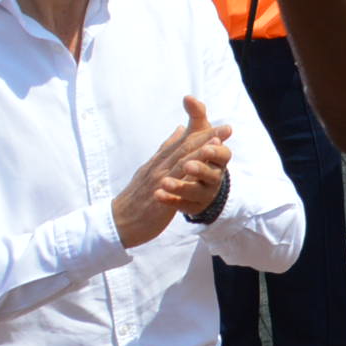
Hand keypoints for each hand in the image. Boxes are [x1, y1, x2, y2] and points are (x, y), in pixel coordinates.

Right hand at [113, 95, 232, 245]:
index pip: (183, 143)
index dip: (203, 133)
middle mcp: (159, 168)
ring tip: (214, 145)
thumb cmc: (138, 195)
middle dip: (206, 137)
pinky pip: (170, 189)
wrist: (119, 219)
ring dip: (198, 153)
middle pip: (184, 149)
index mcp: (160, 161)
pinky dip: (182, 179)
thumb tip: (181, 129)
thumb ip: (167, 148)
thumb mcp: (152, 167)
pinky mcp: (156, 200)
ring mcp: (157, 183)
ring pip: (179, 165)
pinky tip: (195, 175)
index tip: (224, 126)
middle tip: (227, 128)